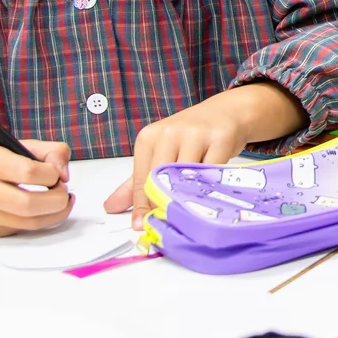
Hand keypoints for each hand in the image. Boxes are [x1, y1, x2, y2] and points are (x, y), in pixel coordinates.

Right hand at [0, 139, 72, 237]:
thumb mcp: (19, 145)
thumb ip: (51, 151)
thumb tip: (64, 175)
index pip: (29, 172)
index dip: (52, 174)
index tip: (56, 173)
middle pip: (29, 204)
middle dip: (58, 199)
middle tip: (64, 191)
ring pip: (30, 222)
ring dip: (56, 213)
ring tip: (60, 200)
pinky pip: (25, 230)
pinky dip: (43, 220)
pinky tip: (46, 209)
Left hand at [103, 83, 303, 221]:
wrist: (226, 112)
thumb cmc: (190, 135)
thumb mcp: (160, 153)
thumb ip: (136, 182)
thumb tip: (111, 207)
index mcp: (149, 137)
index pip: (141, 178)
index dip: (142, 205)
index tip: (141, 225)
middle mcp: (169, 133)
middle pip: (161, 178)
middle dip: (164, 203)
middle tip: (168, 222)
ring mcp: (196, 134)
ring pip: (187, 176)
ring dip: (188, 196)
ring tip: (188, 211)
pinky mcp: (220, 138)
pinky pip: (212, 171)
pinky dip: (209, 186)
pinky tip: (209, 194)